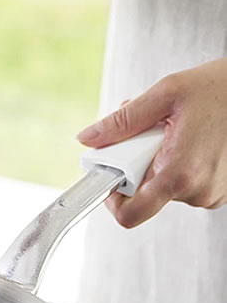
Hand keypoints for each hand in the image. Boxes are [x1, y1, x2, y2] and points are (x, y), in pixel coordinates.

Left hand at [77, 57, 226, 226]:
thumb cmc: (222, 88)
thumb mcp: (164, 94)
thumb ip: (121, 122)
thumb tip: (89, 138)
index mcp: (179, 173)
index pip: (130, 214)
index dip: (111, 200)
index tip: (108, 178)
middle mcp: (198, 190)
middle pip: (144, 193)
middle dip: (136, 162)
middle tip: (146, 133)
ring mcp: (211, 192)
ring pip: (163, 185)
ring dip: (156, 159)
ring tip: (172, 130)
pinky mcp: (220, 188)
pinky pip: (183, 182)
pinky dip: (176, 162)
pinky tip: (187, 137)